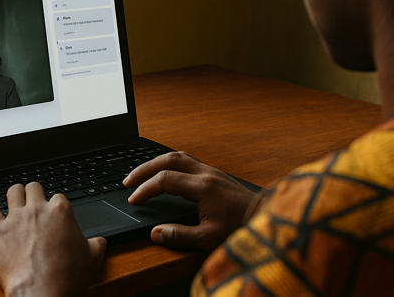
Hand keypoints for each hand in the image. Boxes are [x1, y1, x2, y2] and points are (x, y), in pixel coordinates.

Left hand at [0, 183, 106, 296]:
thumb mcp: (92, 259)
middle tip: (34, 203)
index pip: (58, 196)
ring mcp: (16, 218)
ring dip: (14, 194)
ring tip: (15, 201)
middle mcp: (37, 209)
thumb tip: (99, 242)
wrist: (41, 292)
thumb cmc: (67, 276)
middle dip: (34, 193)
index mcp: (60, 211)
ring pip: (13, 191)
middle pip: (34, 187)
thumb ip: (96, 244)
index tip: (55, 214)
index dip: (56, 206)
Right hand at [123, 151, 257, 250]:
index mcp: (203, 187)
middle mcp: (206, 173)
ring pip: (179, 156)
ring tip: (140, 173)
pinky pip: (188, 160)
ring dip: (157, 162)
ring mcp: (211, 171)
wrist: (265, 218)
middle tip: (128, 180)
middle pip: (169, 159)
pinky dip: (170, 163)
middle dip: (145, 168)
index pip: (165, 180)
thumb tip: (156, 233)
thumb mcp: (208, 238)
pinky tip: (164, 171)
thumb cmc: (240, 227)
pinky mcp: (215, 174)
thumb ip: (180, 236)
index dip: (145, 189)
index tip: (133, 199)